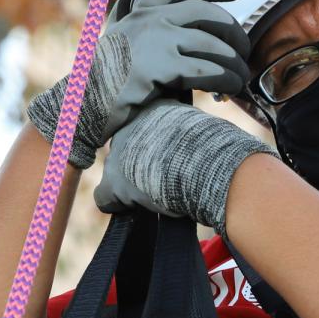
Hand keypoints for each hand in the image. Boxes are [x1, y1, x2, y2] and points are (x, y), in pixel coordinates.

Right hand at [26, 0, 249, 168]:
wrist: (83, 104)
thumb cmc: (110, 81)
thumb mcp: (129, 43)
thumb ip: (158, 33)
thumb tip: (201, 37)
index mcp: (142, 8)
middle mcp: (149, 18)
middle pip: (207, 13)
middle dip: (233, 30)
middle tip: (244, 49)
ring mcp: (154, 40)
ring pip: (211, 43)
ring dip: (233, 61)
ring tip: (241, 76)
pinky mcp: (159, 67)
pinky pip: (205, 70)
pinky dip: (224, 78)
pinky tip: (231, 87)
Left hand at [93, 100, 273, 232]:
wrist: (207, 167)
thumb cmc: (214, 149)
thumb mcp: (200, 127)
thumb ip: (187, 130)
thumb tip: (194, 141)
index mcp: (152, 109)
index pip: (143, 125)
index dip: (152, 143)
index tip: (166, 153)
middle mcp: (129, 127)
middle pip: (125, 146)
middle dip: (137, 160)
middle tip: (161, 174)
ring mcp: (118, 155)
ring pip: (115, 171)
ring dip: (130, 181)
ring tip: (155, 192)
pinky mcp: (114, 183)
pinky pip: (105, 198)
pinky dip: (116, 204)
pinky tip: (133, 208)